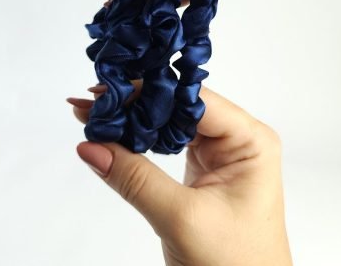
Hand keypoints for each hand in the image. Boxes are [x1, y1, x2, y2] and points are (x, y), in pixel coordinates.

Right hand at [67, 82, 292, 265]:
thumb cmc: (233, 264)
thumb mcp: (181, 218)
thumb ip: (134, 178)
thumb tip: (90, 146)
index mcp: (250, 139)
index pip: (194, 100)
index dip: (149, 92)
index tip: (108, 93)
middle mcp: (237, 137)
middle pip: (180, 106)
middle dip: (136, 103)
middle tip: (94, 103)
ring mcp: (220, 150)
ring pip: (171, 121)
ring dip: (134, 118)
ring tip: (97, 115)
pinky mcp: (204, 164)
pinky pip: (169, 140)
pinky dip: (141, 137)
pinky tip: (116, 133)